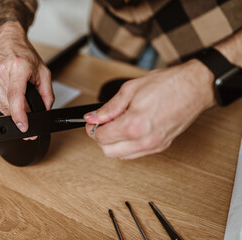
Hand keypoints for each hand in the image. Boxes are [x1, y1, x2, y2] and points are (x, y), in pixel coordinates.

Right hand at [0, 21, 53, 132]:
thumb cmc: (23, 52)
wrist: (6, 39)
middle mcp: (1, 72)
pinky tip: (11, 96)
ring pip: (2, 106)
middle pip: (10, 105)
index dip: (19, 115)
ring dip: (13, 110)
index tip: (23, 126)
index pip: (16, 96)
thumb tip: (45, 109)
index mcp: (17, 67)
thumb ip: (47, 92)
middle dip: (20, 116)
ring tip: (21, 101)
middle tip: (27, 121)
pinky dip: (6, 104)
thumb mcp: (43, 70)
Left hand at [84, 59, 215, 159]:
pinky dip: (126, 146)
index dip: (92, 128)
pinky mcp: (161, 147)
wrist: (196, 87)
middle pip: (108, 152)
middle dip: (101, 138)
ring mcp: (154, 146)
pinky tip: (129, 131)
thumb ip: (109, 107)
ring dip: (113, 144)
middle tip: (103, 124)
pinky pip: (135, 154)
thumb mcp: (131, 89)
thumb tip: (93, 117)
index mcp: (134, 125)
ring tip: (118, 125)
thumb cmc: (169, 85)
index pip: (101, 137)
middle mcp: (144, 141)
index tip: (92, 121)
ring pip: (121, 156)